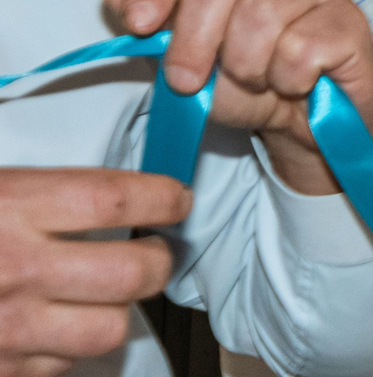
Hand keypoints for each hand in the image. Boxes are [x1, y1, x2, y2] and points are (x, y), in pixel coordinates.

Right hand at [0, 168, 187, 376]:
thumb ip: (38, 195)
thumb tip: (113, 197)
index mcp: (10, 209)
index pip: (117, 198)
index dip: (162, 197)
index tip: (175, 199)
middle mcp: (14, 270)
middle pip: (132, 271)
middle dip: (159, 260)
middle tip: (156, 250)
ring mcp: (5, 328)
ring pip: (107, 330)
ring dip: (119, 311)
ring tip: (113, 294)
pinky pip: (61, 366)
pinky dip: (70, 348)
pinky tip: (58, 327)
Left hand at [98, 0, 372, 196]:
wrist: (301, 120)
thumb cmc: (241, 76)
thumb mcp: (180, 50)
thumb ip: (146, 16)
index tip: (138, 25)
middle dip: (193, 35)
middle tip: (185, 80)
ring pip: (261, 12)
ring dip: (243, 65)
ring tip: (252, 80)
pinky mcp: (350, 20)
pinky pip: (301, 49)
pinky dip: (285, 80)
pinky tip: (292, 83)